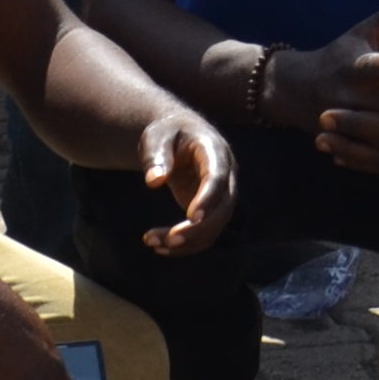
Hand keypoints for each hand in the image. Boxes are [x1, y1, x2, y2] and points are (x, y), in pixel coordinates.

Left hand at [130, 105, 232, 253]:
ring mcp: (221, 193)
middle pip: (223, 207)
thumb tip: (154, 181)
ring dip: (189, 241)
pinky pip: (206, 232)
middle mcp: (226, 174)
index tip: (190, 217)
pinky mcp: (211, 208)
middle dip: (198, 228)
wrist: (178, 135)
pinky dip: (187, 244)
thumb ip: (156, 156)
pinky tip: (159, 247)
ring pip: (216, 225)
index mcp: (215, 151)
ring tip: (152, 243)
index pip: (217, 178)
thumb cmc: (167, 133)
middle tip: (167, 239)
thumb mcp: (157, 137)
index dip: (207, 198)